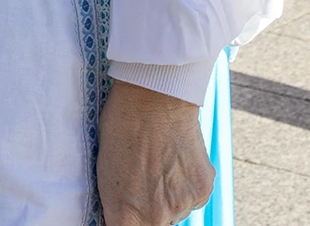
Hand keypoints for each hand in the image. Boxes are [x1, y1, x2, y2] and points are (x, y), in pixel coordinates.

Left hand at [96, 79, 213, 225]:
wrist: (155, 97)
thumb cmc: (122, 125)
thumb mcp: (105, 170)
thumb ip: (116, 202)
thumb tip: (120, 214)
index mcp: (124, 214)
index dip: (125, 221)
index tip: (126, 212)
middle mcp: (156, 217)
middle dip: (147, 211)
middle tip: (143, 182)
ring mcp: (182, 205)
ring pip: (175, 213)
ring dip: (168, 198)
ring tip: (159, 164)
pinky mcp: (203, 191)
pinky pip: (193, 199)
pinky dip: (185, 186)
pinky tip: (175, 161)